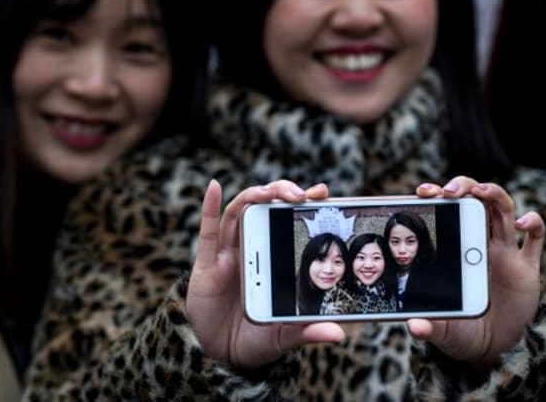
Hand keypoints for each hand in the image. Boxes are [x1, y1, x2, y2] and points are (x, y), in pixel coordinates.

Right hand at [186, 179, 343, 368]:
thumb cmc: (257, 339)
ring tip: (268, 192)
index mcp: (276, 259)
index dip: (304, 203)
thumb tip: (338, 336)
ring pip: (241, 212)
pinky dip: (209, 207)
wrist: (222, 356)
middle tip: (300, 194)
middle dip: (282, 193)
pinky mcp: (207, 264)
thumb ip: (308, 330)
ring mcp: (229, 254)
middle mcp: (254, 249)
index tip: (322, 193)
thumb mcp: (285, 336)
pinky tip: (214, 188)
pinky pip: (208, 231)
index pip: (291, 221)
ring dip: (254, 196)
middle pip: (267, 207)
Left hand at [407, 176, 544, 368]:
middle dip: (464, 186)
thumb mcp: (442, 331)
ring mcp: (506, 252)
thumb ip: (429, 327)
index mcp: (458, 250)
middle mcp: (482, 243)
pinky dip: (533, 222)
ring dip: (494, 193)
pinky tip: (521, 223)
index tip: (423, 192)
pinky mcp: (528, 267)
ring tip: (482, 191)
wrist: (494, 351)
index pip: (449, 212)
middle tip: (449, 191)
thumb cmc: (463, 332)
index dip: (438, 195)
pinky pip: (536, 237)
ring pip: (503, 209)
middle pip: (476, 200)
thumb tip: (413, 327)